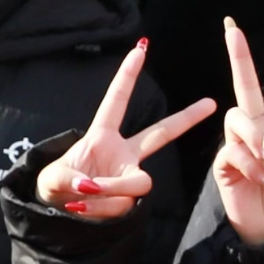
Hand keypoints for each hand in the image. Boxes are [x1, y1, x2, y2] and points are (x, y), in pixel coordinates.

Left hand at [33, 41, 215, 220]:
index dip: (127, 76)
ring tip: (81, 199)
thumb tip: (94, 185)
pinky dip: (102, 211)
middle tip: (210, 103)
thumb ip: (72, 180)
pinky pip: (124, 206)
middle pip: (160, 134)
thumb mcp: (52, 179)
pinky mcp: (129, 200)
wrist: (56, 214)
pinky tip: (85, 210)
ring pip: (137, 183)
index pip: (116, 102)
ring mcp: (128, 176)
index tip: (140, 48)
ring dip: (108, 193)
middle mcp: (122, 154)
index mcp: (101, 136)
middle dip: (186, 118)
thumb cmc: (53, 187)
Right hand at [215, 22, 263, 248]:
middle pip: (248, 88)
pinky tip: (256, 179)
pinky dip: (245, 162)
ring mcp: (241, 145)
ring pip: (237, 118)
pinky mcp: (225, 162)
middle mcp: (262, 131)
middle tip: (231, 27)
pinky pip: (230, 148)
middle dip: (239, 57)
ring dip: (253, 139)